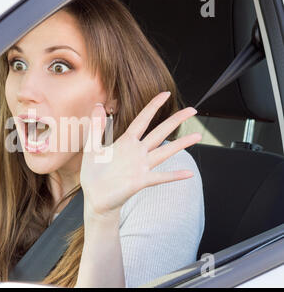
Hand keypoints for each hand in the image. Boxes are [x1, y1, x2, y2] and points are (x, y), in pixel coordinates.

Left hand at [80, 92, 200, 219]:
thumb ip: (96, 127)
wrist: (95, 198)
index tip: (166, 93)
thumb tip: (98, 105)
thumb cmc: (94, 174)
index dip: (153, 106)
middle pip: (160, 132)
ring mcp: (141, 166)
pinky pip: (160, 176)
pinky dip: (174, 175)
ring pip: (165, 152)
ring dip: (182, 144)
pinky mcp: (140, 181)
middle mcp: (137, 152)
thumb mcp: (92, 147)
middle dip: (176, 120)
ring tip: (198, 136)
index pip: (143, 120)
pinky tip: (188, 173)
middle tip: (192, 110)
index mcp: (126, 142)